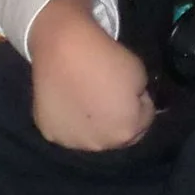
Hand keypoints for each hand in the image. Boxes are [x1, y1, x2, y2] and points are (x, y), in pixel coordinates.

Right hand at [26, 0, 154, 150]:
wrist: (63, 49)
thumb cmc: (106, 59)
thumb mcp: (141, 74)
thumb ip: (140, 96)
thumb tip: (131, 101)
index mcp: (126, 132)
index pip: (145, 121)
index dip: (142, 103)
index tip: (133, 89)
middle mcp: (100, 144)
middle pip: (118, 134)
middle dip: (119, 118)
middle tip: (111, 95)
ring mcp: (72, 142)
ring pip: (91, 136)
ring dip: (94, 123)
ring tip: (88, 99)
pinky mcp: (49, 133)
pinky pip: (67, 129)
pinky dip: (71, 120)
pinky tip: (69, 101)